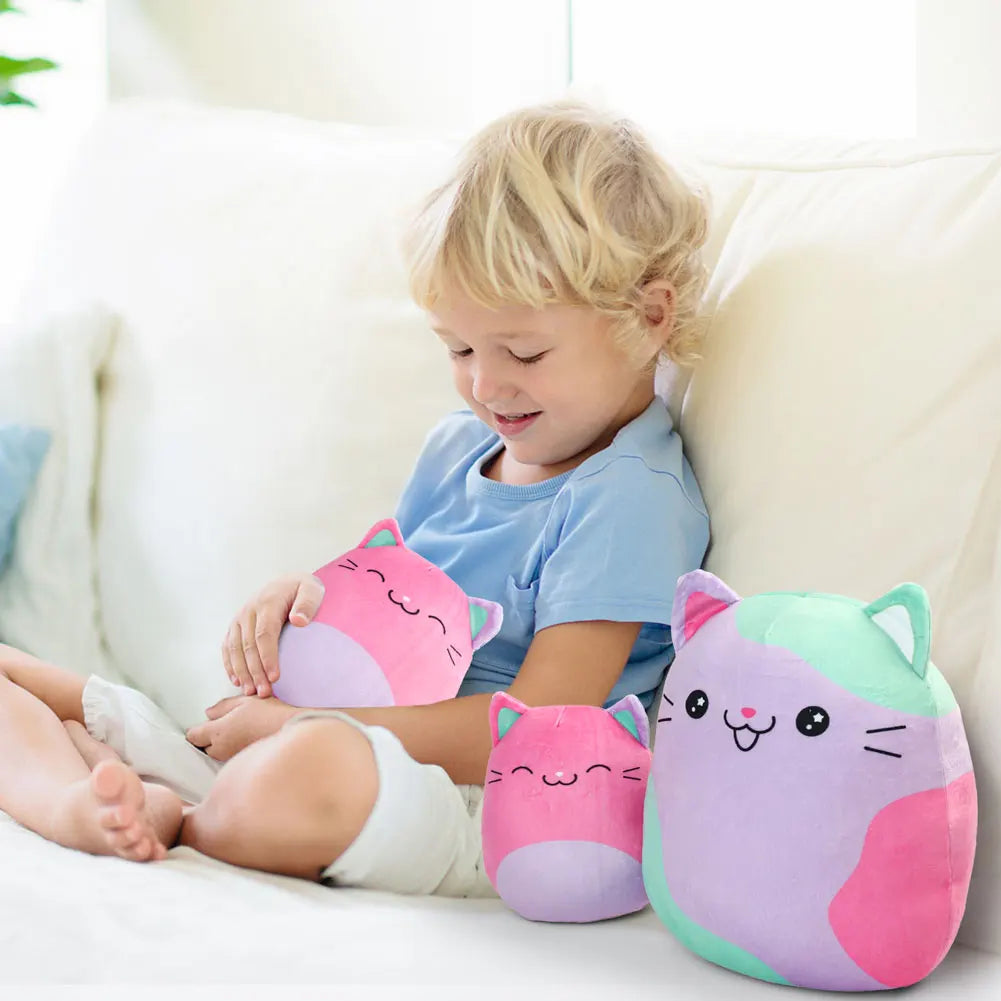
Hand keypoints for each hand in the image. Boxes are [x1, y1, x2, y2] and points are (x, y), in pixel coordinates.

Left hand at [186, 695, 297, 761]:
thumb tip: (209, 713)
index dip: (195, 729)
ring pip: (216, 753)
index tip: (203, 723)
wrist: (288, 730)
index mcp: (217, 731)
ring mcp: (231, 757)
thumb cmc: (267, 713)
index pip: (193, 736)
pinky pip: (228, 756)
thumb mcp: (243, 701)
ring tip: (234, 730)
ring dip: (219, 744)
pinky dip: (231, 749)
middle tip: (220, 725)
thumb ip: (222, 707)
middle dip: (206, 738)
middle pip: (203, 747)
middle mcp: (221, 748)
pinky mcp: (241, 761)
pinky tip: (243, 738)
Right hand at [223, 572, 324, 696]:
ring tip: (251, 692)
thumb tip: (299, 621)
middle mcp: (249, 610)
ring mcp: (240, 618)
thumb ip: (307, 603)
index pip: (265, 634)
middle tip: (264, 692)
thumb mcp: (312, 589)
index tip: (275, 677)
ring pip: (235, 649)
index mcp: (268, 602)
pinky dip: (230, 665)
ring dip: (242, 672)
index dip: (268, 657)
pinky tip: (237, 681)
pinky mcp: (235, 625)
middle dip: (255, 671)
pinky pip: (228, 647)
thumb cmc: (303, 589)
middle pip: (248, 646)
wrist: (287, 581)